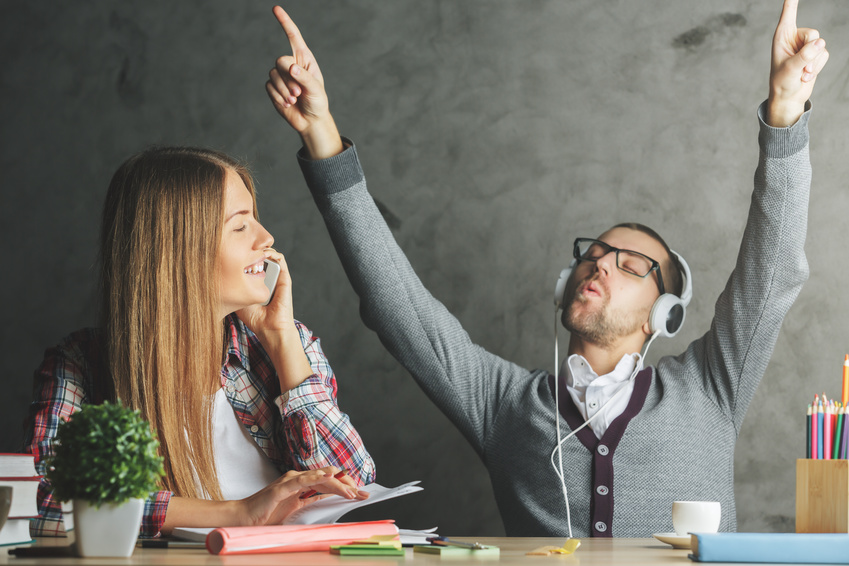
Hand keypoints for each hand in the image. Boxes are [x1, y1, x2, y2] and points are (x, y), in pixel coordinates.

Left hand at [237, 250, 313, 390]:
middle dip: (251, 250)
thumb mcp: (237, 300)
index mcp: (258, 283)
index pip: (252, 264)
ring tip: (252, 248)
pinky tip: (262, 253)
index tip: (233, 253)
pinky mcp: (285, 278)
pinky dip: (272, 253)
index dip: (243, 256)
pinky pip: (280, 259)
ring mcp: (277, 277)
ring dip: (261, 249)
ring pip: (270, 255)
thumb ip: (231, 289)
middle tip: (241, 248)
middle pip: (260, 257)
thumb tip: (217, 278)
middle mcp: (268, 279)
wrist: (270, 329)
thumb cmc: (255, 319)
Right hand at [238, 467, 368, 526]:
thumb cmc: (266, 514)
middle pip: (326, 479)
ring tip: (351, 489)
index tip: (359, 493)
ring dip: (336, 483)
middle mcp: (296, 479)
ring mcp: (289, 481)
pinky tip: (327, 477)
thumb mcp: (295, 509)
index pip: (327, 483)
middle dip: (345, 485)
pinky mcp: (281, 487)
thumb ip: (310, 501)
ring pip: (318, 478)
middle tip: (361, 493)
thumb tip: (328, 501)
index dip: (343, 486)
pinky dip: (315, 477)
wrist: (244, 517)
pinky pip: (301, 481)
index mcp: (300, 484)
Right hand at [266, 6, 342, 157]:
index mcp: (304, 59)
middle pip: (280, 61)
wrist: (310, 120)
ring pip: (273, 75)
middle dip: (288, 78)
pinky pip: (269, 87)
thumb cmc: (317, 102)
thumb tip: (290, 67)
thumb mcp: (316, 89)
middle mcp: (291, 64)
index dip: (285, 22)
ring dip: (284, 90)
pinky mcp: (273, 88)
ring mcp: (281, 76)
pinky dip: (278, 97)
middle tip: (298, 93)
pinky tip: (287, 103)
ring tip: (294, 100)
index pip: (293, 37)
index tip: (276, 9)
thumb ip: (304, 77)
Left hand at [767, 0, 828, 126]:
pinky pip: (825, 55)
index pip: (789, 13)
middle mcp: (794, 38)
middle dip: (809, 52)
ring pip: (821, 46)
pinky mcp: (815, 54)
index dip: (792, 1)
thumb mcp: (790, 69)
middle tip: (800, 66)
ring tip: (801, 73)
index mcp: (782, 36)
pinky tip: (806, 75)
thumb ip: (804, 56)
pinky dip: (817, 68)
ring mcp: (806, 46)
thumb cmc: (782, 82)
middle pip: (813, 33)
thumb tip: (820, 44)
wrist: (788, 97)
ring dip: (813, 63)